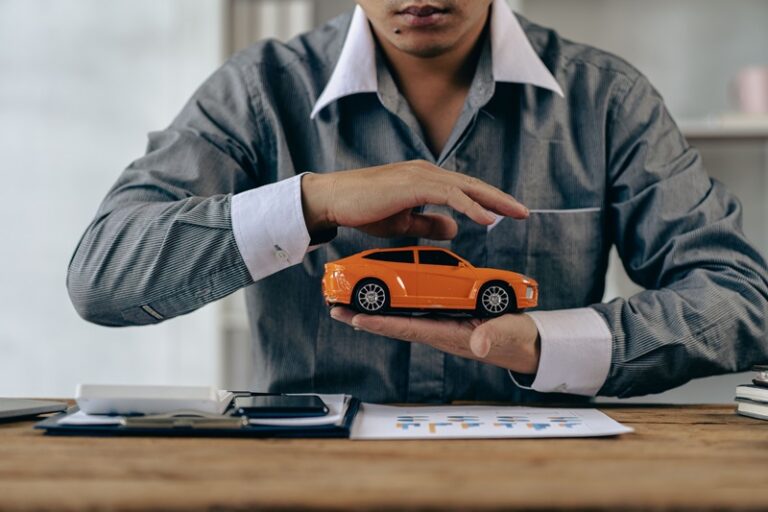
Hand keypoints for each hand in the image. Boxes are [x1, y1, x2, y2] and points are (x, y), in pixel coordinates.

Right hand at [301, 160, 527, 239]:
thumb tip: (455, 228)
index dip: (488, 200)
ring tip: (514, 214)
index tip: (508, 213)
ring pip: (466, 187)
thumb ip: (429, 224)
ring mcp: (420, 176)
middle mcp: (427, 172)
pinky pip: (449, 196)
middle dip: (500, 199)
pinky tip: (486, 219)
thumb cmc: (365, 209)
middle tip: (523, 212)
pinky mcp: (412, 184)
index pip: (465, 189)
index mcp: (425, 179)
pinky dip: (470, 207)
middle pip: (472, 185)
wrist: (335, 199)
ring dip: (492, 202)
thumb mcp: (404, 222)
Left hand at [330, 307, 540, 374]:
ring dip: (373, 309)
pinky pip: (413, 308)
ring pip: (399, 315)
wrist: (523, 342)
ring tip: (346, 301)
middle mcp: (436, 329)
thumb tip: (479, 345)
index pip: (407, 328)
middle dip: (364, 316)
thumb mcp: (506, 334)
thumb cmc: (514, 338)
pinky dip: (393, 301)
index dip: (380, 324)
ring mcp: (438, 322)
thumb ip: (493, 337)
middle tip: (334, 308)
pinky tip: (381, 295)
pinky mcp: (444, 314)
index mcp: (446, 334)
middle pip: (392, 322)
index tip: (355, 319)